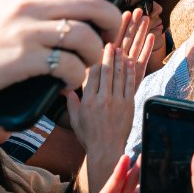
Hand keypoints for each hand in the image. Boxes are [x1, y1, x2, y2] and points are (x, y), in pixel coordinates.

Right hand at [0, 0, 132, 118]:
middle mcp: (26, 7)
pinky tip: (68, 85)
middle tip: (110, 44)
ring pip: (85, 35)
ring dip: (94, 56)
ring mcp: (24, 31)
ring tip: (86, 70)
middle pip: (91, 5)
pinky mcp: (21, 59)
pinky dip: (76, 77)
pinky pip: (70, 64)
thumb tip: (64, 19)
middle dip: (111, 25)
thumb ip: (29, 16)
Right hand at [66, 37, 142, 192]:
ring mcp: (117, 101)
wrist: (106, 150)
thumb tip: (62, 87)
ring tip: (120, 48)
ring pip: (118, 75)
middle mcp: (102, 99)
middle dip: (108, 55)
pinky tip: (130, 62)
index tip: (95, 49)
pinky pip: (130, 84)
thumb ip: (71, 102)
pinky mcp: (129, 104)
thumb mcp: (75, 119)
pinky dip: (130, 72)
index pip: (91, 75)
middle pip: (105, 71)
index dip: (94, 60)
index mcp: (87, 101)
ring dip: (120, 60)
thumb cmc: (89, 136)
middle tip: (109, 43)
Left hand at [85, 153, 154, 192]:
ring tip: (155, 163)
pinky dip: (150, 190)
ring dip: (143, 177)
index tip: (125, 158)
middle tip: (145, 154)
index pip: (111, 190)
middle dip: (134, 169)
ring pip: (134, 188)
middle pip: (124, 184)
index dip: (118, 174)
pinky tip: (160, 180)